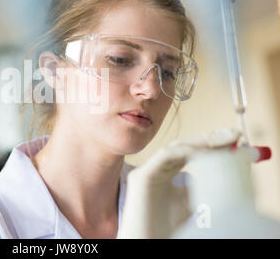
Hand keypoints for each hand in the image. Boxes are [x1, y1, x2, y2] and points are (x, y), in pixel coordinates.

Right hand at [118, 128, 241, 238]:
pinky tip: (200, 152)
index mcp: (167, 174)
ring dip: (199, 142)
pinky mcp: (141, 176)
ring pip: (174, 147)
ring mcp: (147, 171)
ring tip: (219, 142)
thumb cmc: (166, 228)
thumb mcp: (192, 204)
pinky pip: (164, 156)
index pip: (191, 152)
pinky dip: (183, 151)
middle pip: (184, 146)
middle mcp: (156, 169)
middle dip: (209, 139)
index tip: (235, 139)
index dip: (212, 144)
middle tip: (233, 135)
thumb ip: (201, 188)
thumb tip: (225, 176)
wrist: (147, 242)